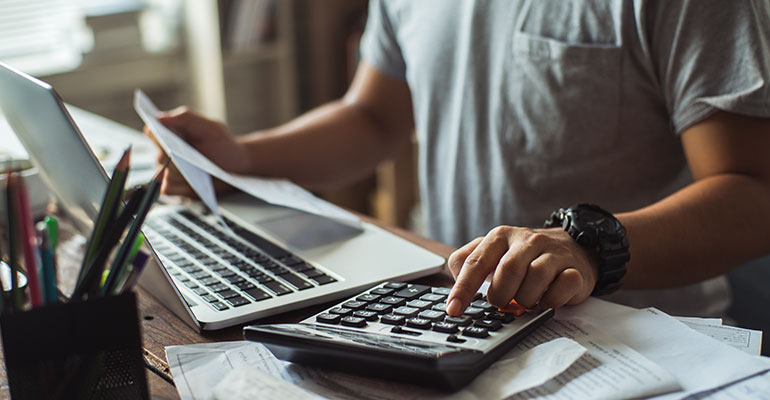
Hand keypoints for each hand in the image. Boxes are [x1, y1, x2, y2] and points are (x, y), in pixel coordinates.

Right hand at [143, 107, 250, 195]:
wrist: (237, 165)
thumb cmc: (222, 144)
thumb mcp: (210, 127)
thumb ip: (185, 118)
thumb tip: (158, 118)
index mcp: (170, 134)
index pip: (152, 132)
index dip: (156, 135)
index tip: (168, 139)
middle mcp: (165, 152)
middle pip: (158, 156)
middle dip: (172, 157)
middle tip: (187, 157)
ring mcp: (169, 171)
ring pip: (162, 174)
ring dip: (178, 173)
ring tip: (197, 170)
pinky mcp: (176, 187)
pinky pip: (168, 188)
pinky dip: (180, 187)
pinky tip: (195, 182)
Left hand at [445, 226, 599, 315]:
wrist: (573, 247)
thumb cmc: (525, 257)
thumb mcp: (494, 253)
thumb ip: (468, 264)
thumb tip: (454, 287)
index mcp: (500, 236)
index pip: (475, 262)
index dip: (463, 288)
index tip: (454, 309)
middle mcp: (527, 240)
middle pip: (508, 271)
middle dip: (501, 294)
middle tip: (502, 302)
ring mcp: (553, 253)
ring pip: (536, 278)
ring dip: (526, 298)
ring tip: (525, 300)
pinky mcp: (574, 269)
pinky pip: (562, 287)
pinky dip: (551, 300)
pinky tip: (546, 300)